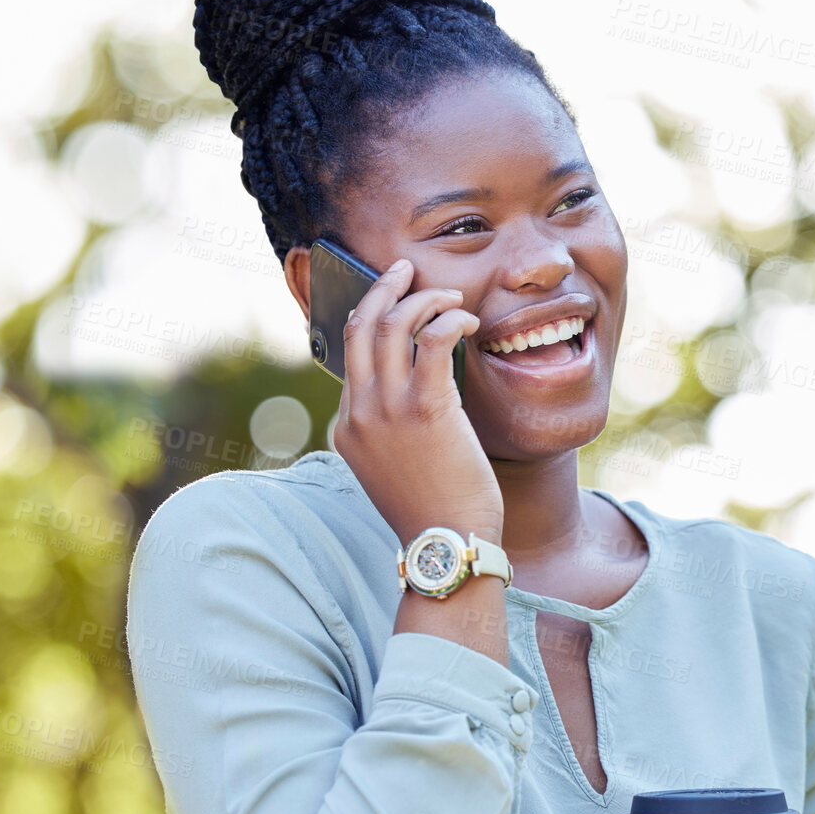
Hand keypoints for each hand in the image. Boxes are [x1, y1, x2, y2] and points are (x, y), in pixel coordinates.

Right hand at [331, 257, 502, 545]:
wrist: (447, 543)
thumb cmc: (434, 510)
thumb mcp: (396, 468)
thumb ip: (395, 431)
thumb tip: (421, 394)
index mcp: (348, 427)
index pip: (351, 356)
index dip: (373, 319)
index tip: (397, 301)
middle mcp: (359, 412)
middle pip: (359, 327)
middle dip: (382, 288)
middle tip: (406, 269)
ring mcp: (386, 410)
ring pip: (393, 325)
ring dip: (423, 299)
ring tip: (450, 295)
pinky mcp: (424, 409)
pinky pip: (431, 341)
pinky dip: (448, 319)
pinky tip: (466, 322)